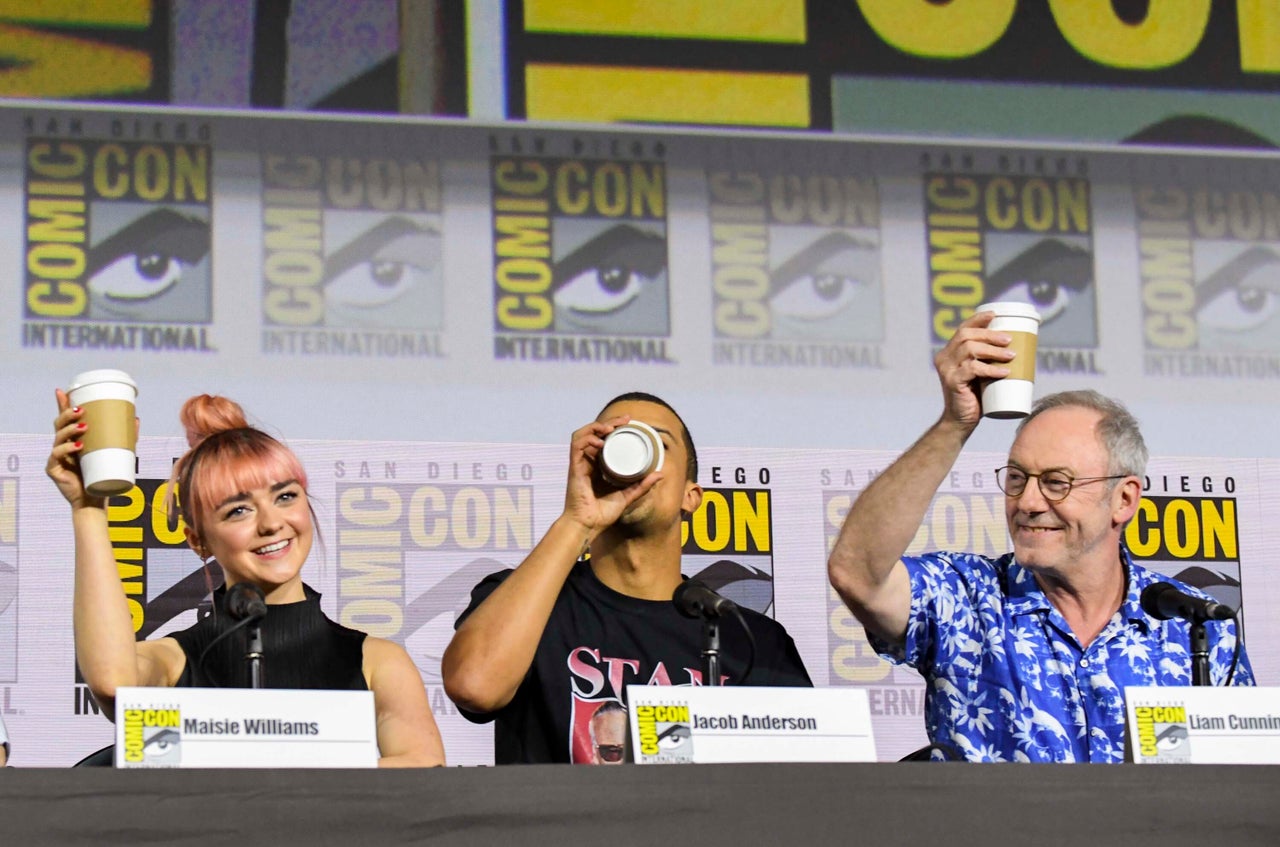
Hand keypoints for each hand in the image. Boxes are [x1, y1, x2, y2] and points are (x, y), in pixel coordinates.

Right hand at [46, 388, 137, 510]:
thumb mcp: (116, 453)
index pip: (65, 419)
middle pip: (59, 425)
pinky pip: (56, 456)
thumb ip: (126, 437)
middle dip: (68, 414)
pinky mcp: (54, 470)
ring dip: (70, 430)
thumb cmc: (102, 474)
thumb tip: (136, 418)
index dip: (62, 404)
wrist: (95, 499)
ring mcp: (56, 458)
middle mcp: (62, 446)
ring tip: (84, 427)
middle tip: (83, 411)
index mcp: (72, 439)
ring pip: (58, 438)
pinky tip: (76, 446)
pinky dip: (66, 450)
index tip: (62, 391)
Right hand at [561, 415, 660, 540]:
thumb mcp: (628, 496)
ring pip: (583, 435)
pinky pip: (576, 445)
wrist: (588, 526)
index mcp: (598, 466)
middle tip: (625, 420)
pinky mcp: (574, 467)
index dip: (614, 428)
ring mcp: (580, 463)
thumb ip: (642, 485)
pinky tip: (600, 440)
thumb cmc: (602, 514)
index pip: (603, 440)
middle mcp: (588, 462)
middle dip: (610, 423)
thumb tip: (660, 474)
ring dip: (596, 426)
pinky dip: (587, 438)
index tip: (628, 423)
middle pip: (595, 433)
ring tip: (611, 428)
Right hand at [933, 311, 1014, 428]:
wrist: (961, 421)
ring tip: (1011, 355)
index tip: (995, 315)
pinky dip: (990, 369)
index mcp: (949, 352)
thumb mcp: (981, 374)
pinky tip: (1004, 372)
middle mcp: (944, 358)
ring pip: (969, 349)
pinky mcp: (952, 382)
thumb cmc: (976, 397)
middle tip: (1009, 339)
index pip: (962, 329)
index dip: (978, 319)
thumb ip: (989, 361)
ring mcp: (946, 370)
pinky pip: (972, 369)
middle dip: (990, 334)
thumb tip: (1019, 347)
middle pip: (966, 336)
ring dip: (993, 350)